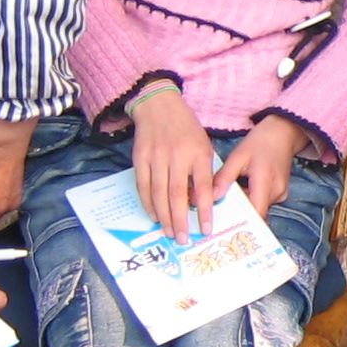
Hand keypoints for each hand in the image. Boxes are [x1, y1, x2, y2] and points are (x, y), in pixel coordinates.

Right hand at [130, 88, 218, 240]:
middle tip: (182, 239)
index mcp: (198, 153)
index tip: (206, 229)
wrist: (159, 107)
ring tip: (168, 233)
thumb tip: (202, 203)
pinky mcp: (140, 158)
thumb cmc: (186, 130)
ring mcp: (156, 157)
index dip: (205, 210)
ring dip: (163, 216)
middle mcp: (177, 156)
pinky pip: (142, 186)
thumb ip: (204, 173)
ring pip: (158, 193)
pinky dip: (147, 204)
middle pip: (177, 194)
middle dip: (180, 220)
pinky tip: (154, 216)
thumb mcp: (204, 147)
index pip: (203, 187)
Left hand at [217, 115, 306, 218]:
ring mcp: (280, 194)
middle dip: (237, 214)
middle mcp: (276, 192)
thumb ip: (224, 178)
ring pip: (258, 208)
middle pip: (255, 212)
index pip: (256, 213)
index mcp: (265, 182)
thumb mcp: (238, 156)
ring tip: (227, 199)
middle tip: (218, 213)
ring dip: (243, 205)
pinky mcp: (280, 192)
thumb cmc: (260, 142)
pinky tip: (240, 190)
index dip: (241, 222)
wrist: (283, 133)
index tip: (224, 226)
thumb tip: (209, 198)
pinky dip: (250, 199)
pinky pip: (262, 202)